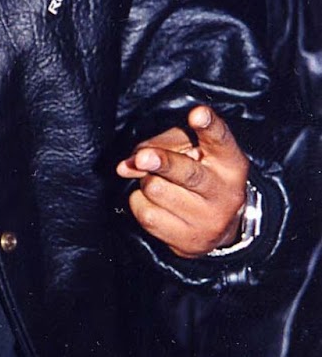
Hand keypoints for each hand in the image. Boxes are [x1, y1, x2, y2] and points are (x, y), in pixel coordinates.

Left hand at [117, 105, 248, 257]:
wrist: (221, 224)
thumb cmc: (200, 173)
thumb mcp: (191, 149)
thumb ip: (160, 145)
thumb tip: (125, 167)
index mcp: (230, 163)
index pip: (220, 140)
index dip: (208, 126)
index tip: (198, 114)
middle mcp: (225, 193)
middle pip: (187, 174)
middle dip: (162, 163)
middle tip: (142, 157)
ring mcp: (209, 221)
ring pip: (156, 189)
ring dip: (147, 181)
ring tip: (162, 183)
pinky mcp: (189, 242)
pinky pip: (146, 215)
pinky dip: (141, 203)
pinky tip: (157, 203)